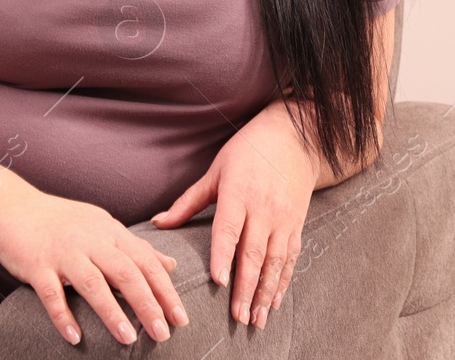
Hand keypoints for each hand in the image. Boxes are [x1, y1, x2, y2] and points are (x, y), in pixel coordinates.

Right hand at [0, 188, 187, 346]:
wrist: (12, 209)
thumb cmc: (62, 222)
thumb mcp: (104, 226)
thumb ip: (136, 247)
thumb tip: (170, 265)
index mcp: (110, 231)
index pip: (146, 262)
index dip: (165, 290)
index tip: (181, 316)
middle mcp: (90, 240)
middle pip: (126, 273)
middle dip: (148, 304)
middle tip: (164, 333)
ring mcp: (63, 252)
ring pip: (92, 283)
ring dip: (112, 313)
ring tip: (129, 339)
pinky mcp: (37, 265)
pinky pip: (51, 294)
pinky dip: (63, 316)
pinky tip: (75, 337)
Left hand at [153, 99, 317, 328]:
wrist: (295, 135)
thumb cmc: (248, 150)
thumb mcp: (216, 170)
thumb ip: (188, 201)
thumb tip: (157, 223)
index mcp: (239, 193)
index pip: (229, 229)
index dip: (224, 256)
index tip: (218, 282)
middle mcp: (264, 208)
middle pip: (254, 253)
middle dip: (245, 288)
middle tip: (237, 317)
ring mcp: (283, 218)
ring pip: (275, 261)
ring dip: (265, 293)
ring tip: (256, 319)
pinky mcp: (297, 223)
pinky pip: (291, 258)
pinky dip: (283, 282)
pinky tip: (274, 302)